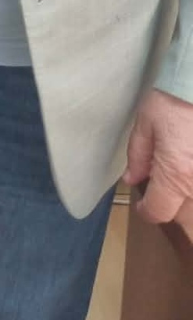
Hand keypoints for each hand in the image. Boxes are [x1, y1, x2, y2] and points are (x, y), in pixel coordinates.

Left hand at [124, 87, 192, 241]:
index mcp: (175, 176)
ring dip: (191, 209)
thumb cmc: (176, 98)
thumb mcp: (147, 123)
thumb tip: (132, 178)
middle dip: (173, 211)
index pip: (158, 212)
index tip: (143, 204)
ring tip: (181, 188)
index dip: (147, 210)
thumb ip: (138, 156)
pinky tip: (191, 174)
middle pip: (188, 220)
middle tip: (165, 193)